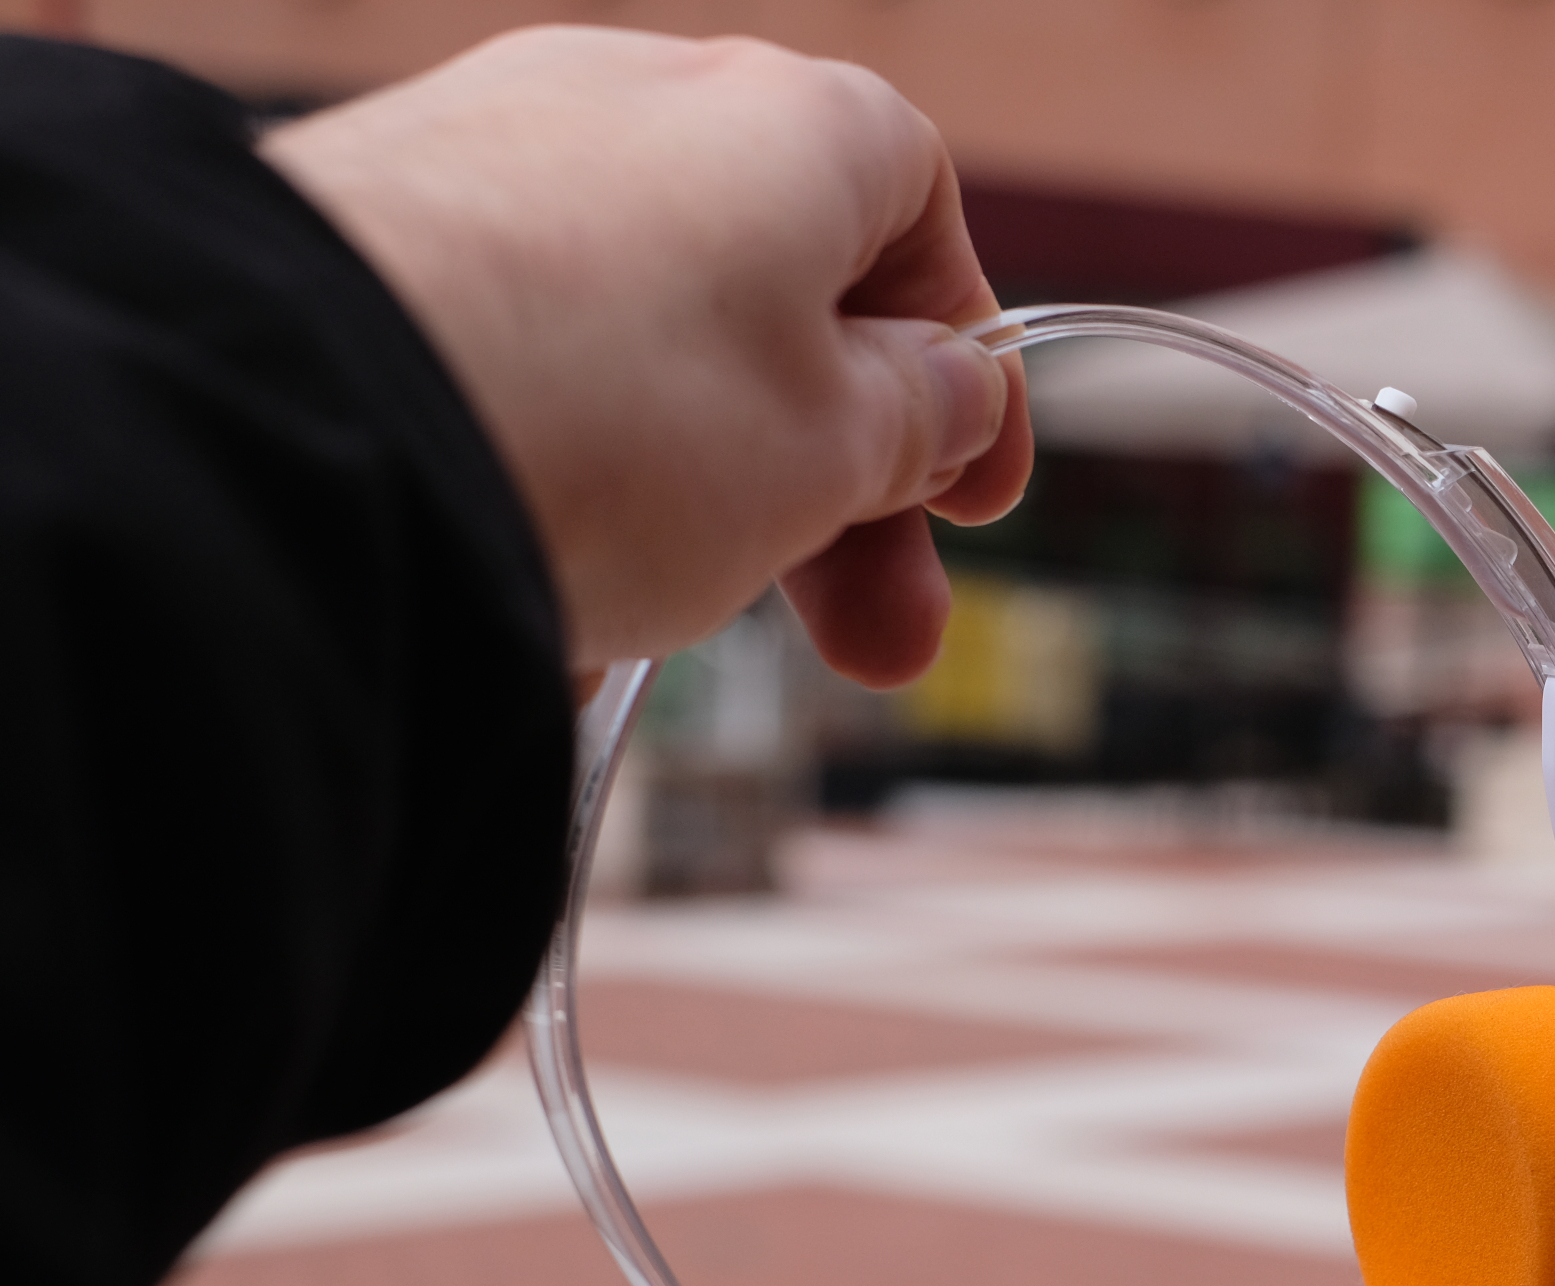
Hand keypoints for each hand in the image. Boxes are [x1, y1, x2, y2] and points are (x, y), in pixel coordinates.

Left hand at [261, 25, 1030, 686]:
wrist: (315, 411)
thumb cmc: (617, 415)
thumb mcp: (831, 450)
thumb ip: (913, 420)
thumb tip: (944, 389)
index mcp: (796, 123)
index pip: (923, 220)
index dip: (961, 367)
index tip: (971, 502)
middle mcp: (645, 101)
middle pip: (786, 309)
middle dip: (841, 494)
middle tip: (872, 645)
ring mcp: (494, 151)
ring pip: (650, 354)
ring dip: (697, 505)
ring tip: (664, 628)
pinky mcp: (375, 228)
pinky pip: (517, 366)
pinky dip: (557, 474)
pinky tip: (540, 583)